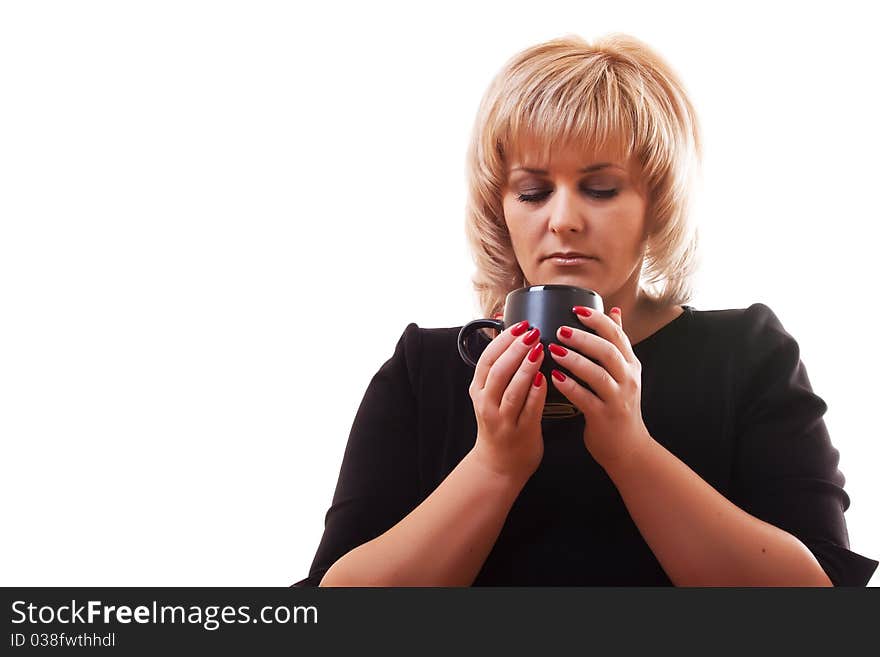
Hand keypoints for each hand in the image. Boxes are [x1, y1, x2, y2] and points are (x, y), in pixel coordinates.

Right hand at [469, 320, 546, 482]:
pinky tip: (546, 378)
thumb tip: (507, 331)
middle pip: (498, 371)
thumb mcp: (489, 394)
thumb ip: (498, 367)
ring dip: (526, 367)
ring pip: (513, 389)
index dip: (503, 340)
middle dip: (515, 349)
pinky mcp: (521, 432)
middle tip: (532, 333)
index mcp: (479, 390)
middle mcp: (487, 403)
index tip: (519, 325)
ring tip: (540, 349)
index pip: (487, 359)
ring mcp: (503, 419)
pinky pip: (530, 409)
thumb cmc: (499, 424)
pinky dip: (537, 392)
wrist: (499, 464)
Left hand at [547, 306, 650, 471]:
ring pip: (598, 374)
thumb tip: (614, 312)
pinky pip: (586, 399)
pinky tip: (555, 378)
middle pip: (608, 352)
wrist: (628, 448)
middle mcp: (627, 379)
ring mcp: (617, 399)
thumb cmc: (619, 406)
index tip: (577, 309)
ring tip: (554, 350)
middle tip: (562, 330)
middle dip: (584, 338)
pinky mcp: (605, 417)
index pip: (618, 335)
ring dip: (575, 360)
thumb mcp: (625, 372)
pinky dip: (570, 387)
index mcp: (630, 365)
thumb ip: (617, 344)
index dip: (598, 320)